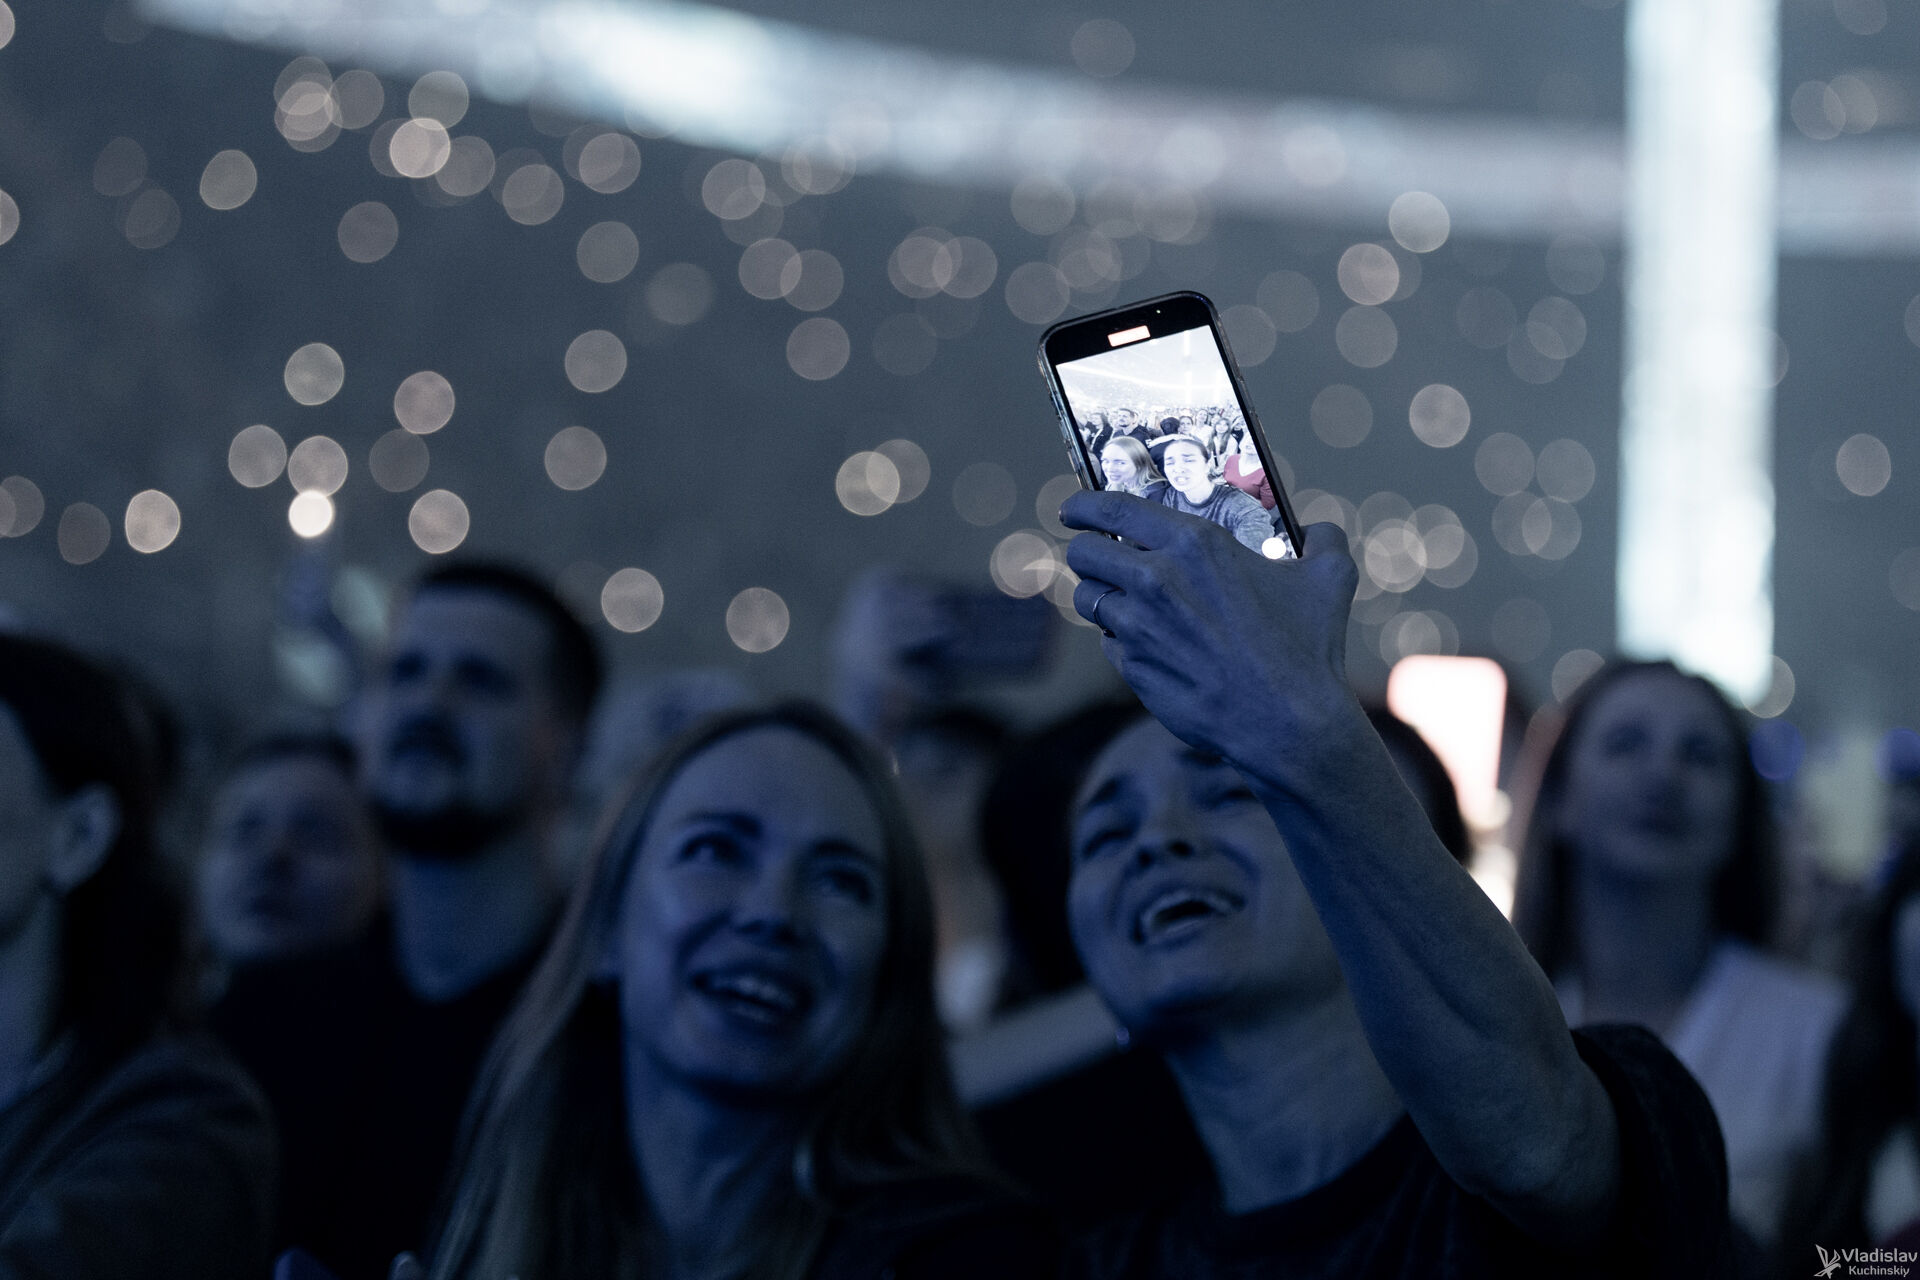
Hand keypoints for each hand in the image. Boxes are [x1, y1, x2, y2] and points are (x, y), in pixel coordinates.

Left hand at [1060, 490, 1359, 793]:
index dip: (1083, 505)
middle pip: (1084, 552)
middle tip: (1097, 555)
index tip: (1073, 508)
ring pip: (1089, 598)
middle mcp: (1155, 580)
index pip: (1111, 508)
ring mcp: (1138, 627)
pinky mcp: (1133, 667)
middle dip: (1086, 550)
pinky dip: (1121, 639)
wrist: (1286, 721)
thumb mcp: (1329, 577)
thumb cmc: (1307, 647)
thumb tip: (1317, 530)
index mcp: (1193, 545)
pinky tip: (1149, 643)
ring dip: (1100, 595)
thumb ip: (1321, 539)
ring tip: (1121, 600)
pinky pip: (1109, 642)